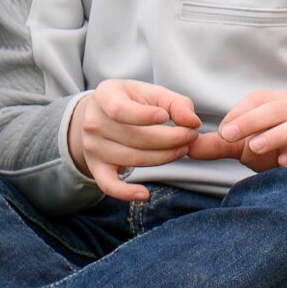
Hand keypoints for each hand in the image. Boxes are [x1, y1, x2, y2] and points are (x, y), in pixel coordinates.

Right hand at [69, 80, 200, 202]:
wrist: (100, 116)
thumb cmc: (131, 102)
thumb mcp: (151, 93)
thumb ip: (176, 104)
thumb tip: (193, 122)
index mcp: (105, 96)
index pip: (120, 110)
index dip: (144, 116)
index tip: (166, 117)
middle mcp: (94, 122)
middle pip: (134, 138)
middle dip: (169, 139)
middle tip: (191, 136)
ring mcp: (93, 147)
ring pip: (132, 159)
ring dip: (163, 157)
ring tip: (182, 149)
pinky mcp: (96, 168)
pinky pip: (109, 185)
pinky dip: (126, 193)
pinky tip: (145, 194)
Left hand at [189, 90, 286, 176]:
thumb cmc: (271, 151)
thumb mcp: (242, 146)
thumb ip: (217, 145)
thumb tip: (187, 147)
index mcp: (278, 102)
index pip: (258, 99)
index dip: (240, 113)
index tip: (223, 131)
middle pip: (278, 108)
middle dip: (252, 120)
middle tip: (229, 136)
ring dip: (276, 134)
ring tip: (255, 147)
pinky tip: (283, 163)